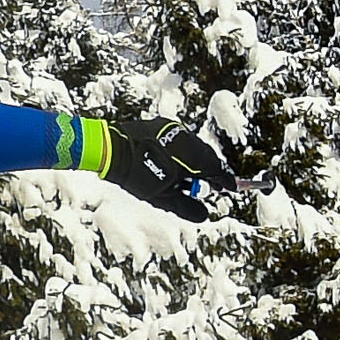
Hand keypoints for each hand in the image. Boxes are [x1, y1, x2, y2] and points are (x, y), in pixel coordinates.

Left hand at [90, 118, 236, 221]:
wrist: (109, 150)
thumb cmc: (134, 174)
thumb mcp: (161, 197)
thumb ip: (186, 206)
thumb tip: (204, 215)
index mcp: (189, 155)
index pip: (215, 169)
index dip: (224, 180)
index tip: (230, 189)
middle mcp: (185, 137)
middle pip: (207, 157)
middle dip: (210, 172)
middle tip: (212, 185)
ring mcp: (173, 129)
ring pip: (194, 147)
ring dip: (196, 162)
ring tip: (190, 178)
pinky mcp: (163, 124)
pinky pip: (180, 140)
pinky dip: (183, 153)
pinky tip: (176, 164)